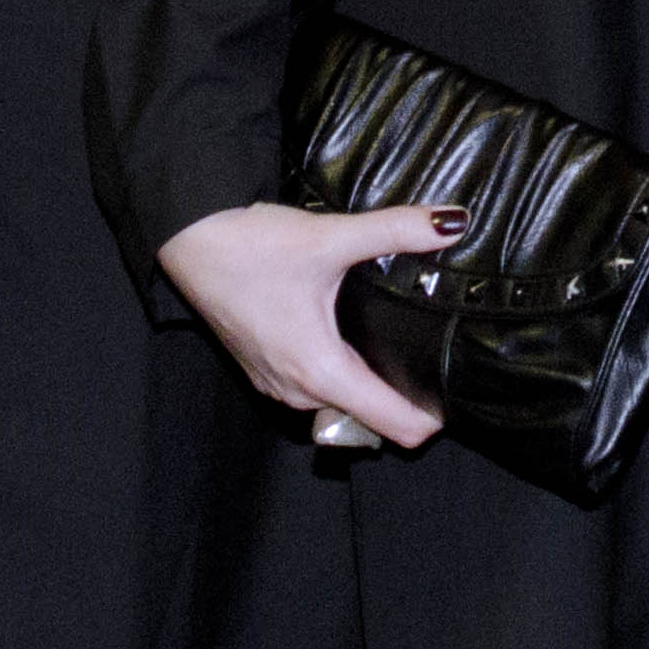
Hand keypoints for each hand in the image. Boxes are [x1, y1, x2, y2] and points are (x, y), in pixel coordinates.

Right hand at [157, 202, 457, 449]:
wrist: (189, 240)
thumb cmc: (251, 246)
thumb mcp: (331, 237)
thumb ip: (396, 230)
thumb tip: (453, 222)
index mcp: (321, 372)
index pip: (394, 425)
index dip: (432, 417)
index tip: (459, 392)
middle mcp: (299, 392)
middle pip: (371, 420)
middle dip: (405, 397)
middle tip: (436, 357)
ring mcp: (278, 386)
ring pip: (341, 406)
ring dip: (369, 386)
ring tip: (400, 347)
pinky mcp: (264, 371)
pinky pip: (315, 391)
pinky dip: (339, 376)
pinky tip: (352, 340)